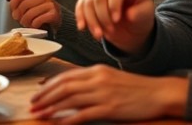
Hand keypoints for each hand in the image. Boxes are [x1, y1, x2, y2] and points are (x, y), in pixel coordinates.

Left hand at [9, 0, 59, 29]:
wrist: (57, 21)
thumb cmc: (42, 13)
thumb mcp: (32, 5)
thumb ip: (22, 3)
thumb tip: (13, 8)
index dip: (13, 4)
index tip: (14, 11)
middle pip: (24, 4)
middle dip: (20, 15)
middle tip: (20, 20)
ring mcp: (50, 4)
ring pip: (30, 13)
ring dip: (26, 21)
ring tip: (27, 24)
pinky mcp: (54, 14)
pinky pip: (38, 20)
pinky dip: (34, 25)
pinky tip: (35, 25)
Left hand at [30, 65, 185, 123]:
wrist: (158, 93)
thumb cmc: (135, 88)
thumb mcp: (111, 78)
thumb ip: (92, 81)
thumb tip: (72, 88)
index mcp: (97, 71)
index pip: (66, 76)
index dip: (48, 85)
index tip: (37, 94)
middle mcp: (97, 80)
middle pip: (64, 87)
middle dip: (45, 97)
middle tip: (32, 106)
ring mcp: (103, 94)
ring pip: (70, 100)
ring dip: (52, 108)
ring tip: (40, 115)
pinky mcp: (110, 109)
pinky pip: (84, 114)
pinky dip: (69, 119)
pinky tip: (59, 124)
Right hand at [74, 0, 154, 54]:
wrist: (130, 21)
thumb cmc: (140, 13)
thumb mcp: (147, 13)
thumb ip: (141, 13)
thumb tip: (129, 15)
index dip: (114, 5)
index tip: (116, 20)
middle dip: (103, 16)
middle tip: (111, 30)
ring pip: (87, 3)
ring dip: (92, 21)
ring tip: (100, 36)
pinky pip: (80, 6)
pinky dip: (80, 18)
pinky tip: (82, 28)